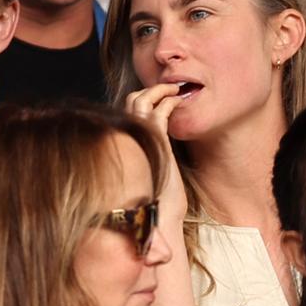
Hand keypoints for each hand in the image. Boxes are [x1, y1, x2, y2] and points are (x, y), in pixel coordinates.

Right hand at [125, 83, 186, 224]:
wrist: (160, 217)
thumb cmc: (159, 203)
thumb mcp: (152, 177)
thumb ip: (149, 162)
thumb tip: (153, 159)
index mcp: (127, 144)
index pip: (128, 112)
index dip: (142, 100)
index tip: (160, 98)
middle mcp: (129, 137)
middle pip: (130, 101)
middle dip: (149, 90)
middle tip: (167, 88)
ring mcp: (140, 137)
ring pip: (140, 99)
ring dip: (158, 89)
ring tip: (174, 88)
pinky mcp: (155, 140)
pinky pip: (158, 111)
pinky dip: (168, 100)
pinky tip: (178, 100)